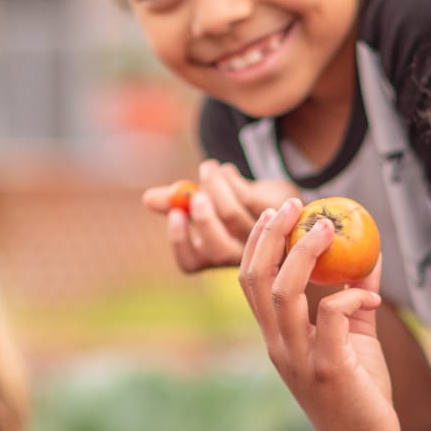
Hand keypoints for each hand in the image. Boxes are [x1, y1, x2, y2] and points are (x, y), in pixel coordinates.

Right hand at [142, 160, 302, 272]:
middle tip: (194, 194)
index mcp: (214, 256)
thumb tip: (148, 199)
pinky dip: (232, 180)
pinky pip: (249, 198)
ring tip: (208, 168)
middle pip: (218, 248)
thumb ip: (175, 201)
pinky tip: (226, 171)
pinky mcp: (277, 217)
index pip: (191, 262)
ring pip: (232, 215)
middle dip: (203, 219)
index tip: (174, 213)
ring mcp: (261, 239)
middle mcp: (238, 255)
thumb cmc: (237, 204)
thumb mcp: (204, 202)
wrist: (283, 202)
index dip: (180, 241)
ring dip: (215, 187)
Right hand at [240, 199, 401, 430]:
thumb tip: (368, 253)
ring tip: (328, 228)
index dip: (258, 242)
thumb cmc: (358, 391)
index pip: (250, 280)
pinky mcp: (328, 369)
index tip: (276, 211)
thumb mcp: (354, 335)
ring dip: (305, 253)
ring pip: (286, 292)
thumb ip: (355, 296)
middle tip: (294, 205)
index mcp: (276, 336)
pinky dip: (350, 295)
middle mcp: (279, 345)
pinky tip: (370, 293)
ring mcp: (300, 358)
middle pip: (258, 279)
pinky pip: (331, 317)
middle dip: (272, 236)